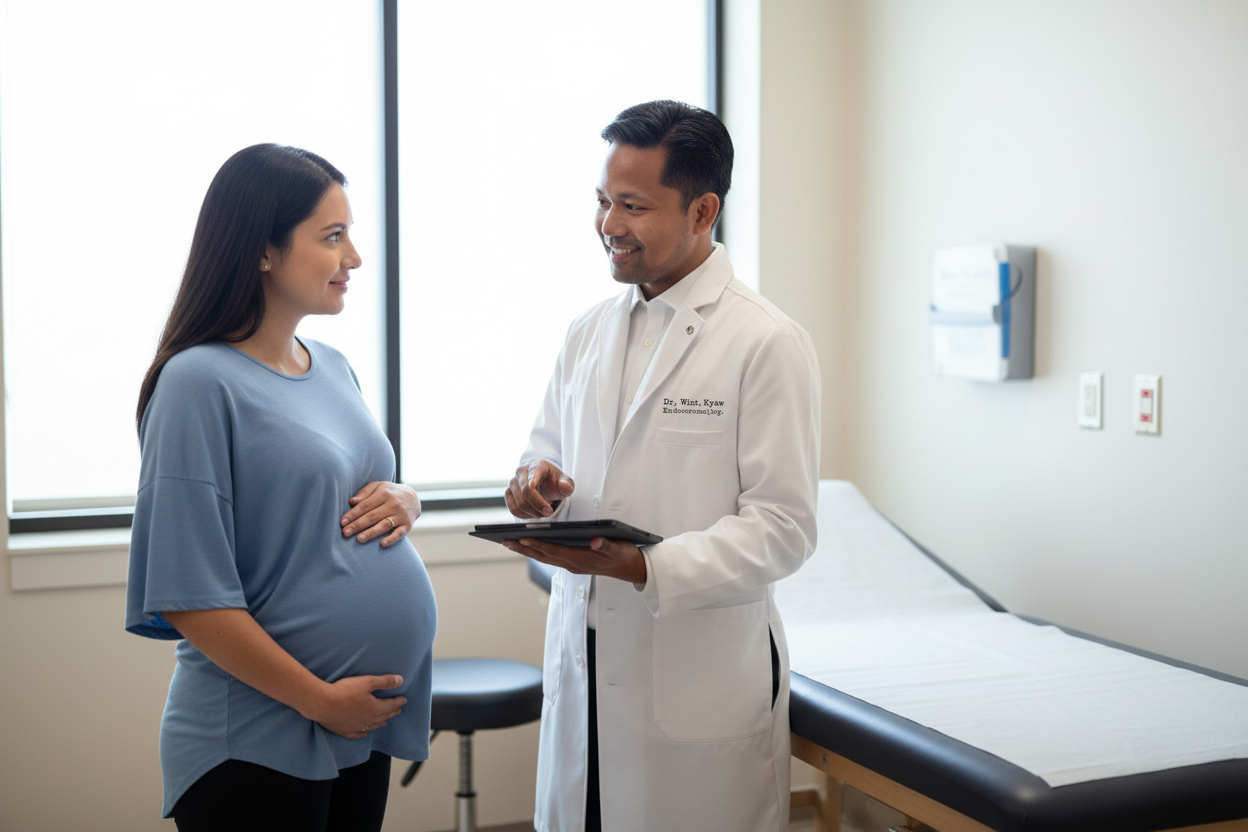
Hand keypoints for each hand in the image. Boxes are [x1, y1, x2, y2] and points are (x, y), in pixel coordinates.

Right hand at [302, 674, 407, 739]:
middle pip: (383, 716)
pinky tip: (365, 732)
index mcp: (375, 708)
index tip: (404, 700)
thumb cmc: (345, 691)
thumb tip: (401, 680)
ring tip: (385, 722)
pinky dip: (364, 733)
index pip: (390, 705)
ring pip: (372, 726)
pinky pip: (358, 734)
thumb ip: (385, 681)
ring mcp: (356, 727)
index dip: (398, 702)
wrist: (323, 704)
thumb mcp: (367, 682)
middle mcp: (368, 720)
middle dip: (392, 712)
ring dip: (380, 723)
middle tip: (398, 710)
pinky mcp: (345, 731)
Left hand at [342, 482, 420, 545]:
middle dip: (358, 525)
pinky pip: (399, 533)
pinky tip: (382, 544)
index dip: (353, 514)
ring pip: (384, 525)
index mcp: (384, 494)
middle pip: (372, 516)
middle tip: (345, 533)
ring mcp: (401, 515)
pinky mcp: (407, 525)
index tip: (342, 522)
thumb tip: (352, 501)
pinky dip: (392, 539)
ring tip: (359, 539)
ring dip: (371, 532)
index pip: (365, 505)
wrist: (413, 498)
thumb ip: (365, 492)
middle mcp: (393, 504)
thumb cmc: (389, 493)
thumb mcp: (378, 487)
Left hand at [503, 536, 646, 584]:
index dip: (537, 544)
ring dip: (527, 550)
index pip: (554, 551)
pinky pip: (551, 557)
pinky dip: (538, 550)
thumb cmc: (624, 556)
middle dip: (524, 548)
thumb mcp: (618, 548)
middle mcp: (573, 564)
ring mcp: (572, 564)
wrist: (632, 568)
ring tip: (511, 542)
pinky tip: (531, 544)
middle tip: (505, 541)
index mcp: (580, 560)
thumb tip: (596, 542)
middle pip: (543, 555)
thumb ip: (607, 545)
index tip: (522, 538)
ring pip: (545, 557)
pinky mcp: (574, 562)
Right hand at [506, 460, 573, 518]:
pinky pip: (513, 508)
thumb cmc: (553, 481)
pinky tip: (533, 514)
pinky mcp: (508, 493)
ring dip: (533, 512)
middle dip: (538, 504)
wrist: (542, 483)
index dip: (533, 478)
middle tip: (549, 512)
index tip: (533, 485)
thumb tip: (566, 487)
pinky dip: (524, 515)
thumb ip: (567, 484)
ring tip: (543, 513)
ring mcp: (513, 482)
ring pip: (519, 502)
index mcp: (538, 465)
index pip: (534, 471)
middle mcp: (522, 471)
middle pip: (526, 491)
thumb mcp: (564, 482)